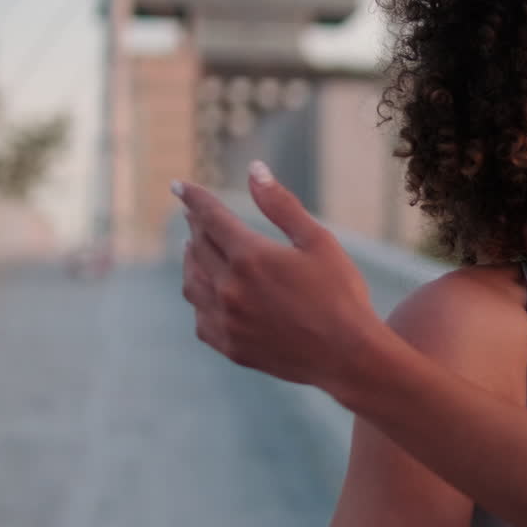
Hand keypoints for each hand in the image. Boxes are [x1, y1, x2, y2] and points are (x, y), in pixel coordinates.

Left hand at [175, 161, 379, 392]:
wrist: (348, 357)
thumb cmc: (341, 294)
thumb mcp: (317, 241)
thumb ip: (281, 205)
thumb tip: (254, 170)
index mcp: (251, 256)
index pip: (211, 218)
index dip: (194, 199)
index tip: (178, 186)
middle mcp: (230, 288)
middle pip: (199, 248)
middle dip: (197, 227)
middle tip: (197, 217)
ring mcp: (227, 320)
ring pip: (192, 283)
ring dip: (191, 262)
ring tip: (195, 251)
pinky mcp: (231, 346)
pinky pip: (201, 319)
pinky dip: (200, 300)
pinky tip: (209, 296)